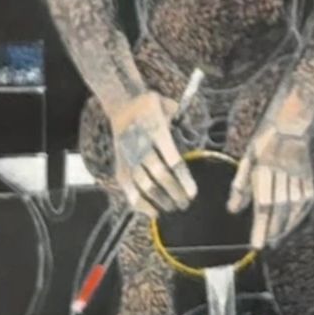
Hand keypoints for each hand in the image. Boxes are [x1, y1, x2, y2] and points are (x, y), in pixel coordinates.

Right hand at [106, 86, 195, 214]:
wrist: (120, 105)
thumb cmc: (148, 106)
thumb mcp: (163, 102)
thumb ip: (174, 112)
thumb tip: (182, 118)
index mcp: (155, 131)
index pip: (172, 160)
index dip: (183, 179)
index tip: (193, 194)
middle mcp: (141, 146)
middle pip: (159, 175)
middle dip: (174, 192)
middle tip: (185, 204)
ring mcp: (129, 156)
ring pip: (143, 184)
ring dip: (159, 200)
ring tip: (172, 208)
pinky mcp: (120, 163)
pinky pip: (127, 186)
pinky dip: (138, 202)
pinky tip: (151, 212)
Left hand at [231, 121, 313, 249]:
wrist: (292, 123)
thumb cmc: (264, 141)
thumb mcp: (247, 157)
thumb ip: (240, 185)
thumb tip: (232, 210)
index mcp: (265, 167)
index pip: (263, 203)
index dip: (261, 226)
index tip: (257, 244)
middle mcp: (284, 173)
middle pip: (280, 207)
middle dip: (273, 229)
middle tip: (266, 244)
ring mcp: (299, 175)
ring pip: (294, 206)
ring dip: (286, 226)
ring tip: (276, 238)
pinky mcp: (309, 176)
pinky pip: (307, 201)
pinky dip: (299, 216)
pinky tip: (292, 224)